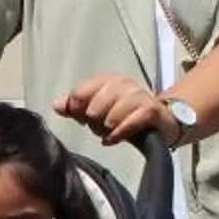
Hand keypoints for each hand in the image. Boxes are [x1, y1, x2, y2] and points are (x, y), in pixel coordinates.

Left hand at [55, 74, 180, 147]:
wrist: (161, 122)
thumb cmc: (126, 114)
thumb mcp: (98, 109)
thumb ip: (75, 107)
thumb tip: (56, 105)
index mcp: (107, 80)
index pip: (79, 92)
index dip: (76, 110)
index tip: (82, 118)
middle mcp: (123, 83)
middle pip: (94, 107)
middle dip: (93, 123)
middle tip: (99, 128)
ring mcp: (139, 96)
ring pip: (111, 116)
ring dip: (106, 130)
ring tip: (108, 133)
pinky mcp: (151, 110)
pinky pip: (128, 124)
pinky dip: (118, 135)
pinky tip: (112, 139)